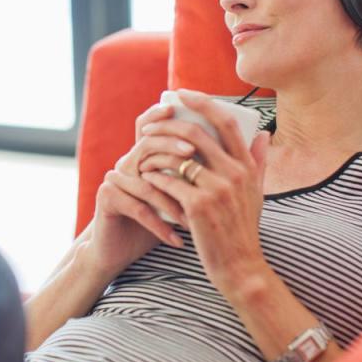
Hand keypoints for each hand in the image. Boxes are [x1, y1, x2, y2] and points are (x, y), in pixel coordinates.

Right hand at [79, 101, 195, 280]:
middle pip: (148, 144)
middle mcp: (127, 162)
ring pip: (147, 181)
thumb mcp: (185, 195)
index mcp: (145, 156)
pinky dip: (160, 226)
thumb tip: (253, 142)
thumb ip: (209, 170)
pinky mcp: (107, 198)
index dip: (160, 114)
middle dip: (172, 149)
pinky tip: (177, 239)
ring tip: (192, 216)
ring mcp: (115, 179)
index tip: (177, 109)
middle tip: (193, 154)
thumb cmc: (161, 222)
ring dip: (172, 200)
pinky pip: (137, 207)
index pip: (151, 126)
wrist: (124, 252)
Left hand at [136, 89, 271, 297]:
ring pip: (178, 157)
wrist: (240, 267)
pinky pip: (169, 181)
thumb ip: (259, 162)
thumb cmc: (244, 229)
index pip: (226, 122)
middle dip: (168, 125)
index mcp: (247, 167)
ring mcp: (217, 190)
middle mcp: (234, 174)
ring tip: (142, 152)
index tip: (183, 94)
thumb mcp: (257, 194)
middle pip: (197, 134)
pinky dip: (154, 176)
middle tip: (150, 125)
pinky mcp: (198, 206)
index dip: (203, 103)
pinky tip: (145, 176)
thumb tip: (265, 134)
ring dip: (156, 151)